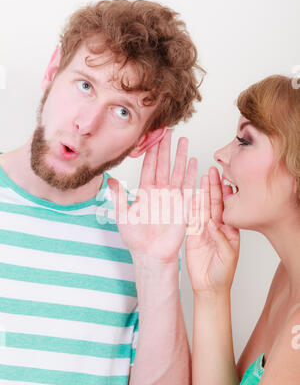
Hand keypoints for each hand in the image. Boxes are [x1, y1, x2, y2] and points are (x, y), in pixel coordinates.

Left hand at [107, 129, 197, 262]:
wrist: (151, 254)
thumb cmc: (136, 238)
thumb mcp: (123, 215)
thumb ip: (119, 196)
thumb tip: (110, 180)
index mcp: (145, 192)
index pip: (149, 166)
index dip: (150, 151)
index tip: (151, 136)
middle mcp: (159, 191)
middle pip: (163, 164)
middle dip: (165, 147)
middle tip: (167, 130)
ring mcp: (172, 197)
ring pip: (177, 171)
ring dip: (180, 156)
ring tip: (183, 140)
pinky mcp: (182, 204)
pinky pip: (188, 185)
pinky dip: (191, 173)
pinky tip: (193, 161)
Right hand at [185, 166, 239, 293]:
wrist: (209, 286)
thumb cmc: (222, 273)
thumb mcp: (228, 256)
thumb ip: (221, 239)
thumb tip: (212, 224)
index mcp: (229, 231)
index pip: (226, 208)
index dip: (225, 193)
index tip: (224, 178)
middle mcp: (216, 228)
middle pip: (214, 203)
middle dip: (213, 186)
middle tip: (212, 171)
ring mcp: (203, 231)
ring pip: (202, 208)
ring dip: (202, 193)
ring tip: (202, 177)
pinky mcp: (192, 236)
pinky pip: (190, 219)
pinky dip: (190, 207)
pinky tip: (190, 195)